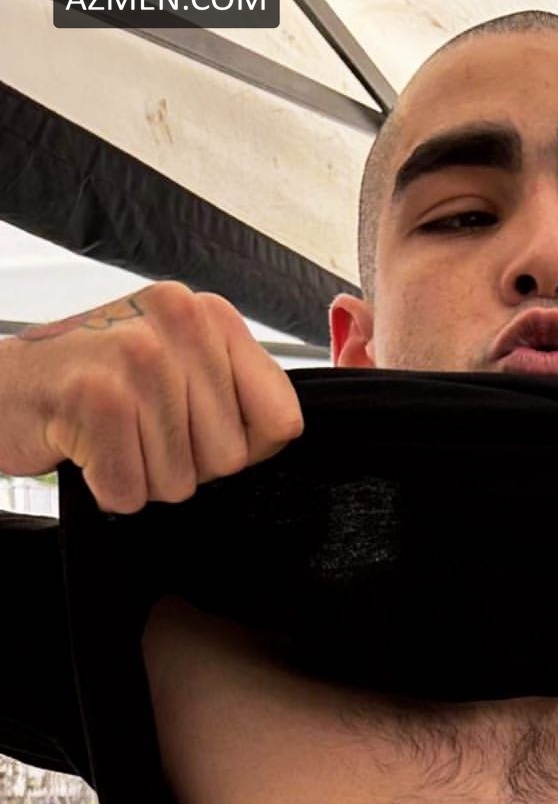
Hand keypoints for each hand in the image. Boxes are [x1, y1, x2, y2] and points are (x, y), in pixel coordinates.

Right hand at [0, 280, 302, 512]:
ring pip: (181, 481)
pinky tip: (85, 447)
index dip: (242, 447)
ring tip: (110, 435)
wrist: (7, 387)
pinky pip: (132, 490)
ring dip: (141, 476)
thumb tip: (284, 431)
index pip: (280, 420)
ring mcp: (135, 356)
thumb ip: (237, 393)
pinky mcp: (95, 398)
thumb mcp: (179, 368)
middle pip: (230, 458)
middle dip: (183, 465)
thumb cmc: (97, 385)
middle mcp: (178, 322)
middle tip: (136, 429)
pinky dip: (108, 487)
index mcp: (208, 313)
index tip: (195, 426)